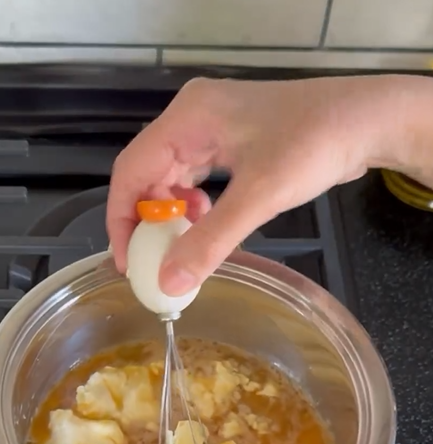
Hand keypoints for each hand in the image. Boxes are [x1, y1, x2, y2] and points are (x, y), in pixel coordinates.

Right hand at [106, 74, 416, 296]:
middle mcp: (191, 117)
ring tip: (181, 247)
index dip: (121, 220)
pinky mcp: (229, 140)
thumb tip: (169, 283)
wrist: (365, 121)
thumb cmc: (313, 146)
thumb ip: (210, 242)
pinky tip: (206, 224)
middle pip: (147, 175)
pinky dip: (194, 207)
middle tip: (153, 262)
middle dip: (147, 222)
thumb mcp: (258, 198)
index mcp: (187, 118)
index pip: (130, 171)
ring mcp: (210, 127)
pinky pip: (194, 177)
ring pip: (170, 178)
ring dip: (172, 216)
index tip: (129, 262)